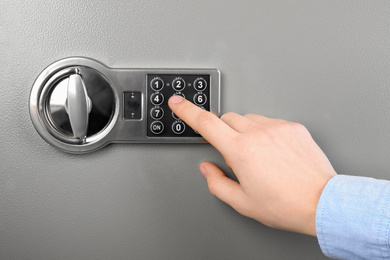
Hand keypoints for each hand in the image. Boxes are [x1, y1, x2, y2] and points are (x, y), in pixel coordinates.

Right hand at [168, 96, 336, 235]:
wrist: (322, 202)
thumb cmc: (285, 204)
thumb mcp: (242, 202)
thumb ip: (217, 183)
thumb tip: (207, 169)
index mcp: (241, 152)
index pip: (206, 123)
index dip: (187, 111)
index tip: (178, 103)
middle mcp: (258, 134)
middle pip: (227, 119)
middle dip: (223, 132)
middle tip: (235, 155)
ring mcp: (277, 127)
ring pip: (248, 119)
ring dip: (245, 132)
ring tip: (259, 156)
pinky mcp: (293, 127)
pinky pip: (269, 122)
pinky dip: (265, 133)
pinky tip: (274, 152)